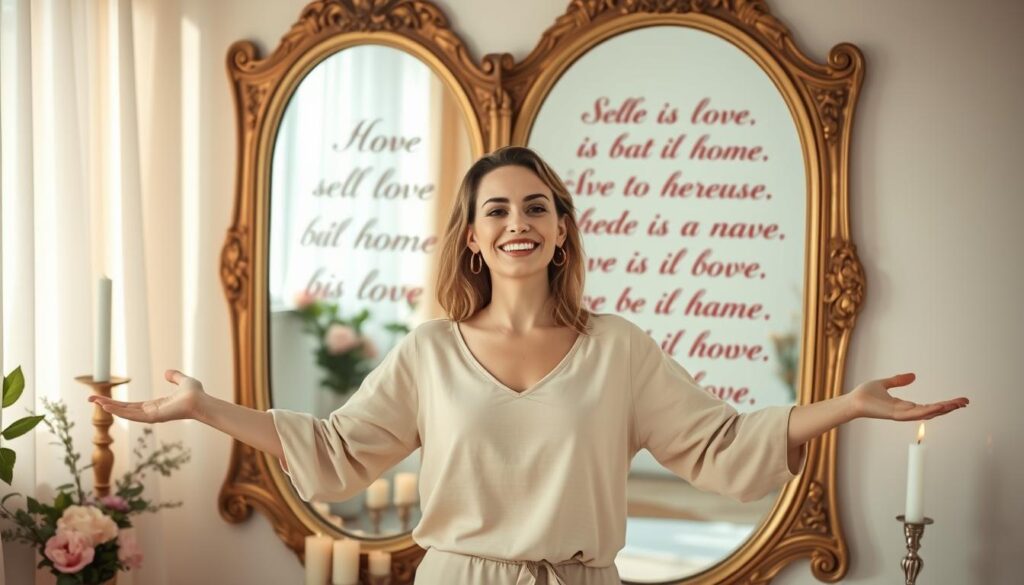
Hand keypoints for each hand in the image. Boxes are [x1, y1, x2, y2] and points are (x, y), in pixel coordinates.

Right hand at [88, 369, 206, 422]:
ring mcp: (151, 416)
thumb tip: (167, 372)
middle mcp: (150, 412)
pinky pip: (133, 415)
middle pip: (123, 409)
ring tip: (95, 402)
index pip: (130, 405)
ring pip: (125, 413)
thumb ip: (174, 376)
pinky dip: (120, 412)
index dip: (116, 403)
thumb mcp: (183, 381)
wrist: (202, 401)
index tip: (102, 399)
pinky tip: (108, 408)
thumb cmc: (196, 394)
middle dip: (107, 405)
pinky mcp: (154, 417)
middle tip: (90, 400)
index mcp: (154, 406)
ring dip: (109, 408)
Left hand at [847, 373, 968, 420]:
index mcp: (905, 406)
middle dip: (950, 407)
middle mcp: (906, 412)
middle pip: (933, 410)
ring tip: (959, 404)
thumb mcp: (885, 384)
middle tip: (966, 402)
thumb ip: (898, 380)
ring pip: (927, 413)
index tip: (958, 400)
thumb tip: (913, 376)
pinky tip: (940, 407)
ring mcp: (902, 414)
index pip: (929, 405)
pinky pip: (915, 413)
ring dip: (943, 409)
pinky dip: (928, 411)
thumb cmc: (865, 394)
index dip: (944, 404)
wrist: (853, 400)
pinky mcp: (896, 414)